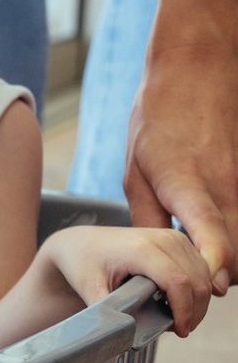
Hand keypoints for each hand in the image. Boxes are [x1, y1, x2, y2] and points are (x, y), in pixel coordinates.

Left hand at [42, 225, 214, 336]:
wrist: (80, 243)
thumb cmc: (82, 263)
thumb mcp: (89, 289)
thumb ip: (110, 312)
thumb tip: (124, 335)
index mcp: (139, 249)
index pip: (178, 282)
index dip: (184, 310)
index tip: (179, 330)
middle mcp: (160, 238)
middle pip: (197, 281)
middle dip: (194, 311)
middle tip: (178, 328)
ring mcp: (172, 237)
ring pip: (204, 276)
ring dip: (197, 301)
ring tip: (177, 318)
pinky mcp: (178, 240)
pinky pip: (201, 269)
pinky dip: (197, 289)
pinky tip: (178, 302)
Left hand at [124, 47, 237, 295]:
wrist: (195, 76)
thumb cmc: (157, 121)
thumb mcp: (135, 172)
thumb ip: (148, 218)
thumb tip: (152, 257)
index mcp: (189, 187)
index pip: (211, 236)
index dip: (210, 268)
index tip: (201, 286)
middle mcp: (225, 190)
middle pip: (237, 254)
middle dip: (216, 276)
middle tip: (188, 284)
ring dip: (228, 261)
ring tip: (197, 262)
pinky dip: (235, 237)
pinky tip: (212, 236)